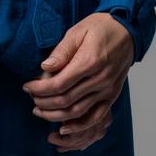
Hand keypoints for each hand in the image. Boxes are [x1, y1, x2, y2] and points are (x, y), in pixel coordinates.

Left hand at [22, 13, 135, 150]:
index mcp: (89, 62)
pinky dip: (79, 126)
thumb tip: (45, 67)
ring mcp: (108, 90)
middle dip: (44, 103)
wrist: (128, 31)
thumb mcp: (78, 31)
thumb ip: (61, 51)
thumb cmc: (101, 28)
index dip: (39, 89)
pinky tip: (64, 127)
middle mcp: (100, 79)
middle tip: (31, 99)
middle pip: (65, 100)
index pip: (58, 84)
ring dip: (55, 116)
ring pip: (77, 112)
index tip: (27, 87)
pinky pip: (95, 117)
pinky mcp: (112, 96)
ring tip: (40, 111)